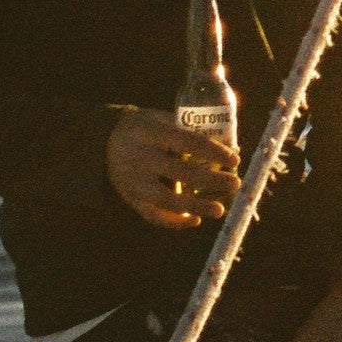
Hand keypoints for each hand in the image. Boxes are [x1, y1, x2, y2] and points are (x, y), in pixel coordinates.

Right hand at [107, 108, 239, 230]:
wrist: (106, 141)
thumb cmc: (147, 129)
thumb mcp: (162, 119)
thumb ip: (190, 131)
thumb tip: (232, 149)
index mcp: (151, 132)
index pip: (188, 142)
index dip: (214, 152)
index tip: (235, 160)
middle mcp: (141, 157)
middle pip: (182, 172)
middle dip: (212, 181)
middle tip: (235, 184)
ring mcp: (134, 181)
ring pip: (167, 200)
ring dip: (196, 207)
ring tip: (219, 210)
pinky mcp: (131, 199)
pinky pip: (153, 216)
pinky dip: (174, 222)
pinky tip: (195, 220)